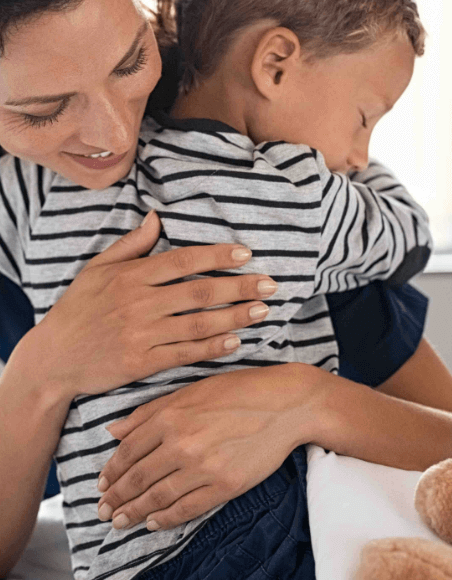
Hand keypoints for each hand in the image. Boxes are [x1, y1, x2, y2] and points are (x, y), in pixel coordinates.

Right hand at [20, 211, 275, 398]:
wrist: (52, 359)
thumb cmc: (77, 310)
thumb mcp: (96, 269)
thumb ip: (131, 244)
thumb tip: (157, 217)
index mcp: (131, 276)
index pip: (182, 261)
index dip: (216, 257)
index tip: (245, 254)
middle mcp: (139, 303)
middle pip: (199, 292)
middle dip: (239, 287)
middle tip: (270, 284)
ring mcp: (142, 334)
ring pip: (197, 323)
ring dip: (235, 317)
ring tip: (262, 310)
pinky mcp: (142, 363)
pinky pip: (185, 353)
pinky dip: (212, 347)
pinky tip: (235, 341)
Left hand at [95, 364, 319, 531]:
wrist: (287, 404)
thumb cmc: (241, 390)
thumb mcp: (193, 389)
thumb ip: (150, 411)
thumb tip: (113, 431)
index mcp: (171, 415)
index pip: (128, 451)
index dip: (111, 471)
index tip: (102, 484)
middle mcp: (182, 443)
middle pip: (137, 478)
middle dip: (116, 498)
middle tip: (103, 511)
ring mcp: (203, 467)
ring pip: (157, 497)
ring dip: (134, 513)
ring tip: (120, 521)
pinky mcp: (225, 485)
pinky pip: (186, 509)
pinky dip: (165, 519)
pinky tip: (153, 522)